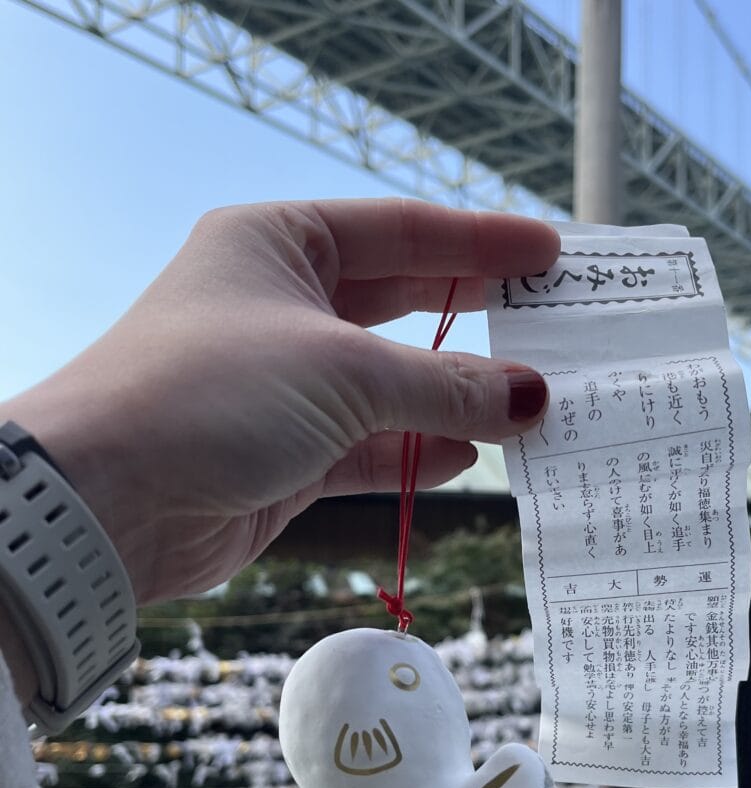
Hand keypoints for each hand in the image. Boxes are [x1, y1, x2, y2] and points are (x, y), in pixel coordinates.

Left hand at [0, 199, 558, 605]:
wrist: (109, 503)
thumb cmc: (212, 395)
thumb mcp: (345, 371)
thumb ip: (448, 385)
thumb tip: (531, 397)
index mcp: (282, 243)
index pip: (405, 231)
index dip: (482, 241)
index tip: (550, 254)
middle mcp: (285, 307)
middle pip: (405, 304)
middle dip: (477, 319)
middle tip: (551, 324)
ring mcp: (289, 384)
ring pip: (395, 385)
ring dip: (457, 400)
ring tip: (529, 407)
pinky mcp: (291, 454)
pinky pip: (374, 446)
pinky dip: (419, 453)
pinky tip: (467, 456)